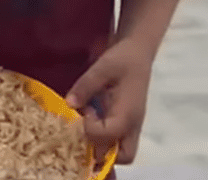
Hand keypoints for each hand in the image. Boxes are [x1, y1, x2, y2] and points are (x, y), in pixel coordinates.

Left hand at [65, 38, 154, 164]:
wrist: (138, 52)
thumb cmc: (122, 58)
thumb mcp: (102, 67)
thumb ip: (85, 86)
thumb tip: (69, 104)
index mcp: (128, 112)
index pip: (109, 135)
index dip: (91, 128)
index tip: (84, 110)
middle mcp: (132, 124)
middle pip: (123, 156)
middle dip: (100, 150)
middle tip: (84, 128)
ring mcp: (131, 125)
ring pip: (121, 152)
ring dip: (101, 145)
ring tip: (86, 124)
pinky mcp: (126, 122)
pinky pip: (117, 141)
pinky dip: (103, 139)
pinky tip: (90, 119)